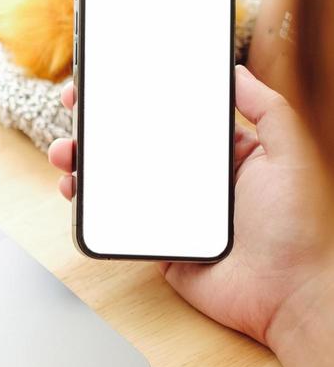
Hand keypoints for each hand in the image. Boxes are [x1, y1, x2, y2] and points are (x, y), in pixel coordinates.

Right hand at [48, 66, 332, 346]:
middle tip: (75, 105)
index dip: (138, 95)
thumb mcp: (290, 154)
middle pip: (134, 143)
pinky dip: (87, 203)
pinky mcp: (156, 240)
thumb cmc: (299, 227)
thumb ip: (268, 109)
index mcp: (221, 154)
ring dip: (84, 160)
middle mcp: (192, 179)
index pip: (171, 115)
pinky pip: (114, 218)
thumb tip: (235, 71)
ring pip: (115, 178)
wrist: (288, 294)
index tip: (109, 77)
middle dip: (98, 122)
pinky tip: (75, 188)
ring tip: (66, 151)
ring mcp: (170, 210)